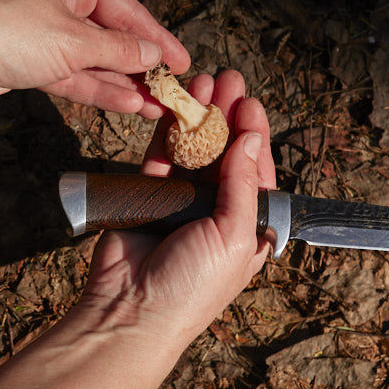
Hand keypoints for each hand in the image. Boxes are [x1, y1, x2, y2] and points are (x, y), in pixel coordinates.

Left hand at [0, 0, 189, 113]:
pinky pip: (71, 77)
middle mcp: (58, 0)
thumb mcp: (72, 41)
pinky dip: (97, 90)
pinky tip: (127, 106)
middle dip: (141, 66)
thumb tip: (152, 56)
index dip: (158, 39)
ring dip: (123, 84)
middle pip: (111, 36)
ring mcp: (42, 33)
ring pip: (93, 61)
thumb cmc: (3, 29)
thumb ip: (117, 52)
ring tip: (157, 108)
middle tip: (174, 93)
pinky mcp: (26, 63)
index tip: (185, 63)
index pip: (128, 10)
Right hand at [80, 69, 275, 342]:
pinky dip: (168, 130)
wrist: (132, 310)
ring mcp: (180, 204)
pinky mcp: (148, 196)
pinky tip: (175, 104)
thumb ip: (241, 186)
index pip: (256, 172)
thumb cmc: (193, 285)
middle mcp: (216, 213)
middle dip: (228, 115)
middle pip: (225, 153)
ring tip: (203, 80)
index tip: (250, 103)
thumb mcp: (235, 237)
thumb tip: (250, 140)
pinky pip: (160, 157)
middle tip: (228, 78)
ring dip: (199, 116)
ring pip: (193, 149)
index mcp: (248, 228)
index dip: (254, 135)